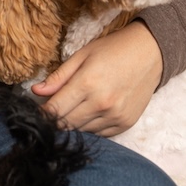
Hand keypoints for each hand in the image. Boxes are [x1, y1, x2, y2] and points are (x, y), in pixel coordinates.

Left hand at [30, 21, 162, 136]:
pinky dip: (90, 127)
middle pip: (65, 124)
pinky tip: (91, 112)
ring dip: (73, 123)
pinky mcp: (125, 123)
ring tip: (75, 107)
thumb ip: (58, 77)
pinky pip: (99, 134)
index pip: (54, 110)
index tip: (36, 112)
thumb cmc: (113, 50)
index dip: (41, 113)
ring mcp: (115, 116)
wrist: (150, 53)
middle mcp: (101, 104)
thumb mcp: (82, 56)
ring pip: (81, 131)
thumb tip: (36, 92)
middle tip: (54, 109)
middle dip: (54, 119)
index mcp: (87, 84)